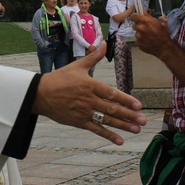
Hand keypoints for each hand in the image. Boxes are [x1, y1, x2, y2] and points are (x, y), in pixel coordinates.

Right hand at [32, 41, 146, 144]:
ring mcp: (84, 112)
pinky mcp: (79, 122)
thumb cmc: (60, 78)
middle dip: (129, 115)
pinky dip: (108, 135)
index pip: (111, 93)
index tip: (138, 105)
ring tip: (136, 129)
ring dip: (122, 126)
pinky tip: (119, 140)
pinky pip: (96, 129)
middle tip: (143, 120)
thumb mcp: (77, 66)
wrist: (41, 93)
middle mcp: (89, 100)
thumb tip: (104, 43)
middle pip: (112, 109)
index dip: (126, 100)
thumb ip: (94, 57)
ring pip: (106, 120)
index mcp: (90, 85)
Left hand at [130, 11, 170, 60]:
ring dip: (140, 33)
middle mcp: (140, 28)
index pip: (133, 16)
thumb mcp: (158, 22)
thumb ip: (149, 15)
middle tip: (145, 28)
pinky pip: (138, 40)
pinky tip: (148, 41)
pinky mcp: (138, 44)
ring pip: (136, 33)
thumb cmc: (163, 33)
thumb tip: (142, 10)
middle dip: (139, 26)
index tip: (137, 18)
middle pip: (134, 25)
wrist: (164, 47)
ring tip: (148, 36)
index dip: (135, 17)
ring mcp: (139, 37)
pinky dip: (141, 40)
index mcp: (145, 21)